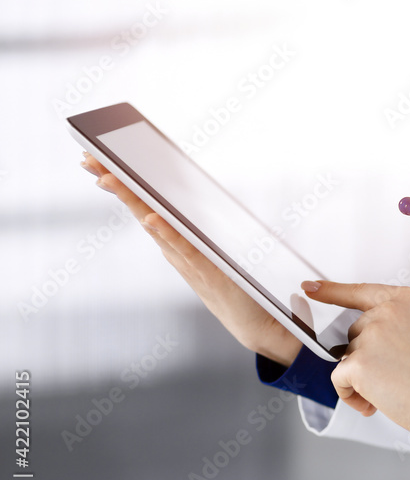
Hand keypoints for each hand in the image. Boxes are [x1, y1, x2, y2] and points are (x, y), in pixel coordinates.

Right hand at [80, 152, 301, 365]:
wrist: (250, 320)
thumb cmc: (231, 284)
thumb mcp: (209, 250)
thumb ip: (195, 228)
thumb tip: (185, 199)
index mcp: (175, 239)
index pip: (144, 204)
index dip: (122, 181)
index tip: (97, 158)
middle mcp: (174, 248)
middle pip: (140, 209)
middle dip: (115, 184)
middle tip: (88, 160)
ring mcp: (186, 260)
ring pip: (155, 225)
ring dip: (133, 201)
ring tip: (110, 178)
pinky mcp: (205, 270)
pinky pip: (183, 248)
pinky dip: (167, 233)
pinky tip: (150, 218)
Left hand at [302, 281, 409, 458]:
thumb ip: (395, 329)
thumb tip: (363, 346)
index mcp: (405, 300)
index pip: (360, 292)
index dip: (332, 291)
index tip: (312, 287)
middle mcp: (386, 312)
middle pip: (353, 334)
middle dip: (367, 358)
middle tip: (396, 376)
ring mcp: (371, 335)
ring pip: (347, 359)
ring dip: (362, 380)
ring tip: (393, 390)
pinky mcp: (359, 362)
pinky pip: (339, 380)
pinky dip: (352, 396)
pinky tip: (376, 402)